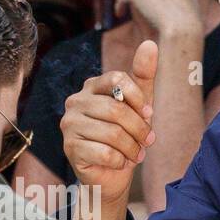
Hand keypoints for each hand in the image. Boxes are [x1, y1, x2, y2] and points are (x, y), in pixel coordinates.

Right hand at [61, 40, 157, 204]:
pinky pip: (104, 153)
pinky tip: (119, 162)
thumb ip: (143, 75)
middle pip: (116, 110)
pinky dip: (119, 161)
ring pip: (112, 133)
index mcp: (92, 86)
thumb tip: (150, 44)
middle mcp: (75, 102)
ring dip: (132, 147)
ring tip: (136, 154)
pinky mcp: (69, 148)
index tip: (149, 114)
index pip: (118, 79)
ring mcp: (69, 125)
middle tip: (148, 141)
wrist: (110, 175)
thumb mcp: (139, 105)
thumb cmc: (125, 136)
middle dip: (139, 128)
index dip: (139, 98)